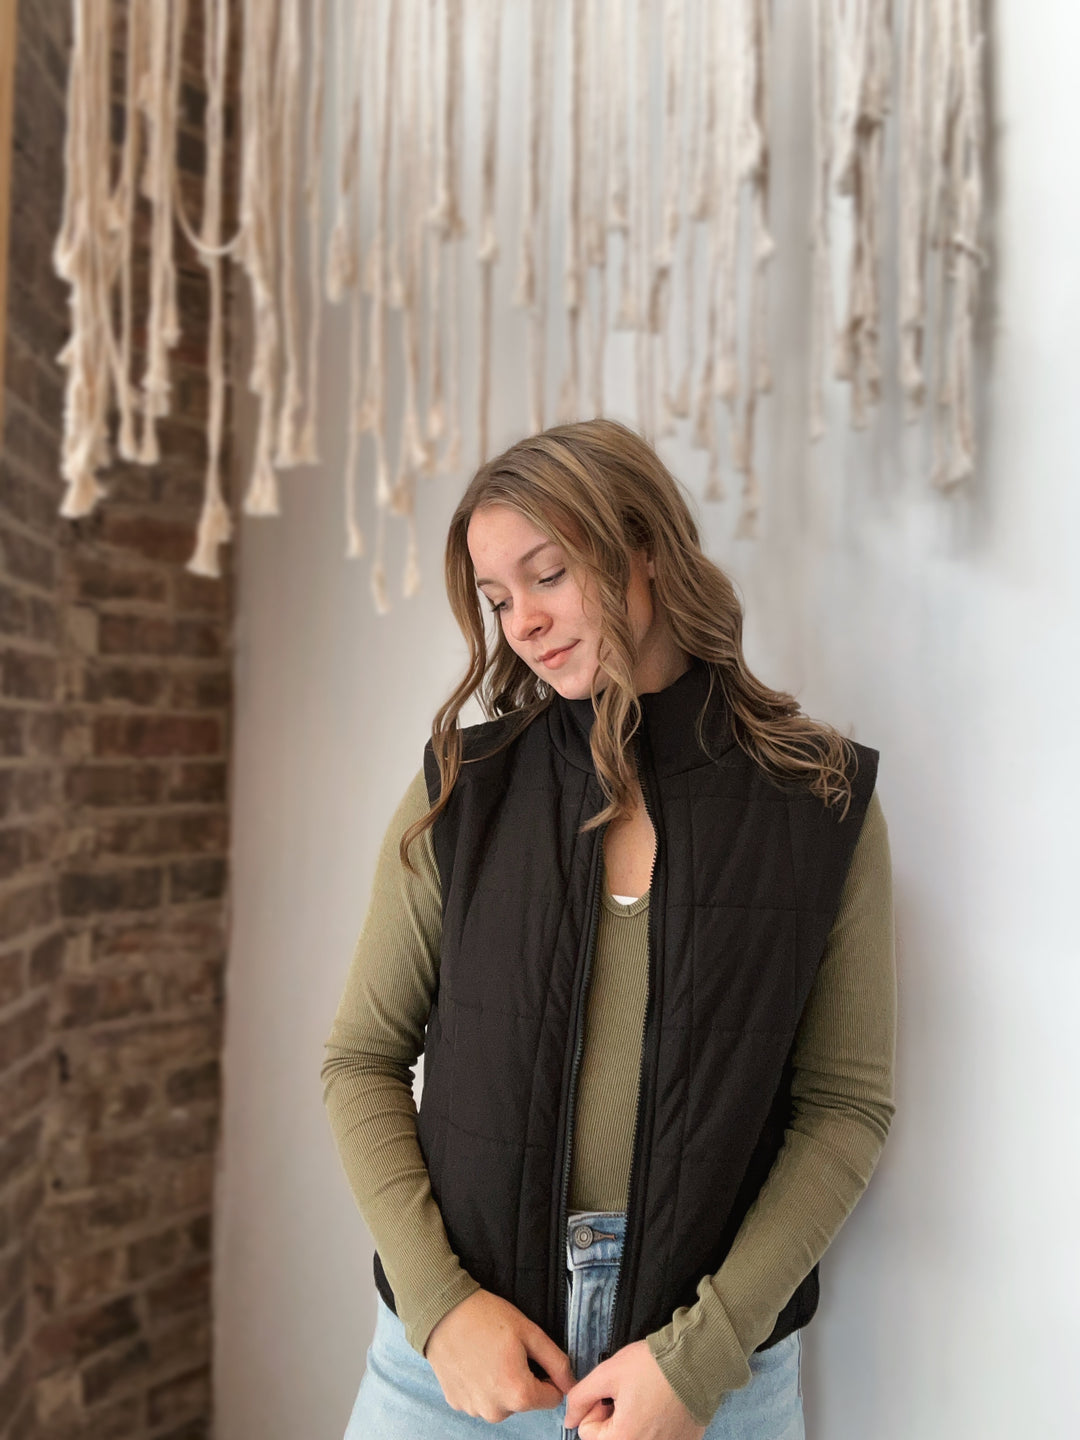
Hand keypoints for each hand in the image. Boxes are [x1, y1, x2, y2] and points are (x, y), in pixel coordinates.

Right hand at [423, 1288, 576, 1422]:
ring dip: (501, 1383)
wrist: (441, 1311)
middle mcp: (495, 1411)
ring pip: (503, 1402)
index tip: (533, 1355)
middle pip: (525, 1401)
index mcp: (518, 1394)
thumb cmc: (486, 1317)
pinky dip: (482, 1384)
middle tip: (507, 1350)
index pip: (552, 1398)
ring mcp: (473, 1410)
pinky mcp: (457, 1404)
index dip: (548, 1375)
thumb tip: (571, 1384)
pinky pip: (481, 1399)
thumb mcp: (529, 1331)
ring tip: (488, 1354)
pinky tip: (474, 1361)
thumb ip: (556, 1361)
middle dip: (523, 1379)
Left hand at [563, 1339, 707, 1439]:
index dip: (596, 1406)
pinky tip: (661, 1407)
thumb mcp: (608, 1373)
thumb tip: (568, 1420)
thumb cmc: (652, 1367)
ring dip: (632, 1422)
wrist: (697, 1362)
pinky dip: (654, 1427)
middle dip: (612, 1417)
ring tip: (645, 1399)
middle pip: (610, 1439)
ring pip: (632, 1439)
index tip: (613, 1391)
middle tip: (629, 1394)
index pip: (588, 1433)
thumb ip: (581, 1397)